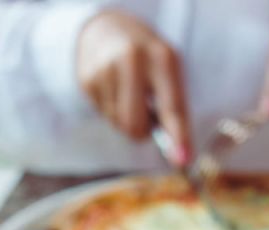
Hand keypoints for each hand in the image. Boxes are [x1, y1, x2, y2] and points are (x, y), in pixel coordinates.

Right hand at [76, 9, 191, 164]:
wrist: (106, 29)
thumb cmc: (146, 57)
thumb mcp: (167, 70)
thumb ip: (173, 107)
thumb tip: (179, 155)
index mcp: (161, 57)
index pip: (172, 105)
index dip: (178, 136)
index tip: (182, 161)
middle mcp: (131, 60)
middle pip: (135, 124)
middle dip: (142, 132)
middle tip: (147, 118)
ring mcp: (104, 70)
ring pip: (118, 124)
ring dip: (126, 118)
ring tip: (128, 93)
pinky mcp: (87, 80)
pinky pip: (104, 115)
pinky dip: (112, 109)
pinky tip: (113, 88)